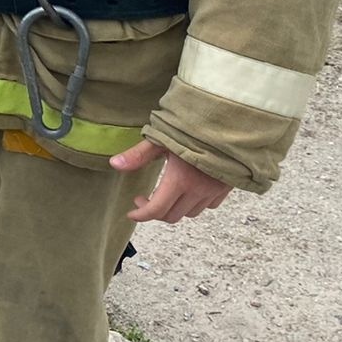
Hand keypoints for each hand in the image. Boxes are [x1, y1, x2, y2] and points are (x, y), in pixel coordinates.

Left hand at [110, 139, 232, 222]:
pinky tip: (188, 190)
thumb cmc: (192, 129)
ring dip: (174, 208)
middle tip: (143, 198)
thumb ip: (138, 155)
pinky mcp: (226, 187)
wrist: (228, 125)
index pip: (156, 210)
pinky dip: (195, 204)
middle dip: (154, 212)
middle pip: (172, 216)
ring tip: (164, 194)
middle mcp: (198, 190)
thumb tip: (114, 164)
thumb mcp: (161, 139)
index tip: (131, 212)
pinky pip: (209, 205)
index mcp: (179, 180)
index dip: (141, 214)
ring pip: (190, 213)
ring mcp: (214, 191)